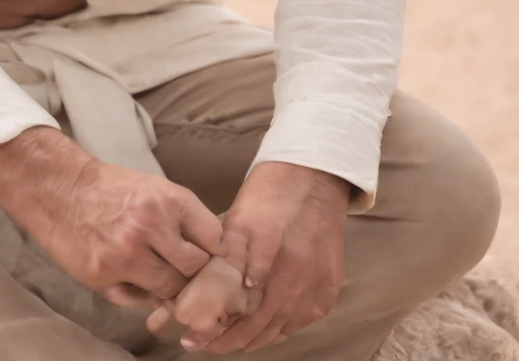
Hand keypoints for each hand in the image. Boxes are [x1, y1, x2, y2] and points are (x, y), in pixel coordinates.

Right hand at [28, 157, 223, 304]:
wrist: (62, 190)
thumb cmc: (112, 189)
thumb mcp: (154, 189)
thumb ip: (182, 219)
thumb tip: (211, 255)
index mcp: (168, 199)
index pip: (214, 238)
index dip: (215, 251)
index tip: (210, 257)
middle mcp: (150, 225)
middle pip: (196, 269)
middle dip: (195, 273)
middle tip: (187, 273)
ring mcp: (126, 254)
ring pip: (170, 289)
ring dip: (170, 287)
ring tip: (161, 276)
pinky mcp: (104, 276)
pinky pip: (138, 299)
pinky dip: (141, 294)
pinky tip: (134, 278)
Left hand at [161, 162, 350, 352]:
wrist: (311, 178)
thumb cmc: (269, 197)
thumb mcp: (238, 220)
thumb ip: (226, 256)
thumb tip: (206, 290)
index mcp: (269, 262)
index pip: (239, 312)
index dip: (216, 329)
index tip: (194, 337)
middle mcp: (295, 279)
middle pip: (260, 325)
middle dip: (230, 340)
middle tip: (206, 345)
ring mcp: (315, 286)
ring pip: (281, 327)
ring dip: (256, 338)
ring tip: (232, 343)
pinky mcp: (329, 288)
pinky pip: (302, 320)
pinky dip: (282, 328)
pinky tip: (266, 331)